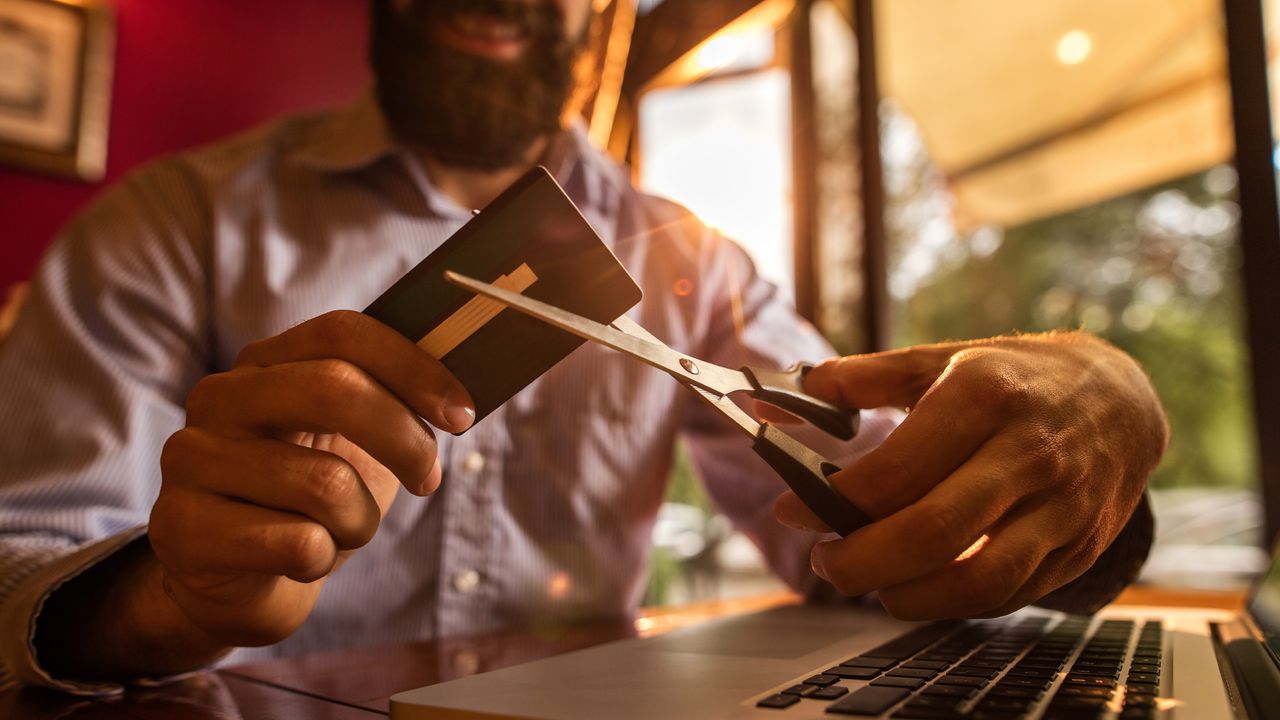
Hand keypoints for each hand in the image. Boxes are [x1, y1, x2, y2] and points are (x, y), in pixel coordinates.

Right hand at [150, 310, 473, 646]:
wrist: (237, 583)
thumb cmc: (310, 503)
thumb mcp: (356, 443)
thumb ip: (394, 400)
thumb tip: (464, 388)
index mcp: (266, 363)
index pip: (343, 333)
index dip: (412, 367)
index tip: (461, 413)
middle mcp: (221, 397)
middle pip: (333, 388)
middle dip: (403, 440)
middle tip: (428, 479)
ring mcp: (191, 459)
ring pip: (325, 483)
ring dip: (359, 521)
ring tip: (339, 530)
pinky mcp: (180, 526)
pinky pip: (296, 542)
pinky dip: (321, 558)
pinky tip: (298, 558)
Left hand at [772, 332, 1167, 618]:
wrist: (1123, 399)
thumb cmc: (1016, 378)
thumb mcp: (943, 358)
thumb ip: (863, 377)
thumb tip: (789, 395)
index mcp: (984, 396)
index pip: (895, 472)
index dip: (833, 502)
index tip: (794, 510)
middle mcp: (1027, 453)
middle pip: (932, 533)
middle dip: (861, 562)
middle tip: (826, 561)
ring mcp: (1059, 506)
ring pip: (977, 581)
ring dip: (907, 597)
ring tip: (870, 584)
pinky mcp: (1077, 548)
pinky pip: (1008, 595)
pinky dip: (952, 604)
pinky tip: (918, 587)